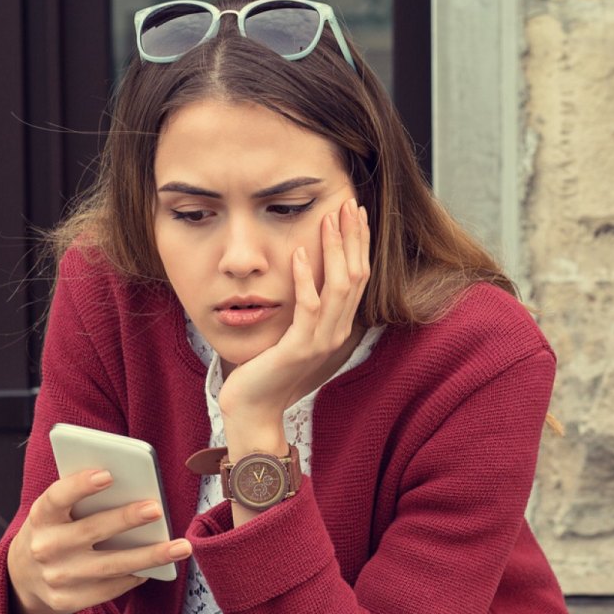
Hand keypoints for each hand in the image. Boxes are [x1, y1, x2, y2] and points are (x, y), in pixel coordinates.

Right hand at [8, 469, 191, 613]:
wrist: (23, 575)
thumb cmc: (55, 529)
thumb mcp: (57, 510)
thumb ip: (82, 498)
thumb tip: (131, 485)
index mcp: (41, 517)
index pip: (57, 498)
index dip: (80, 485)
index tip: (108, 474)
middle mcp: (44, 548)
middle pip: (90, 531)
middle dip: (125, 519)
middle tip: (156, 508)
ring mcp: (56, 578)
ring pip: (110, 566)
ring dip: (149, 556)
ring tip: (181, 546)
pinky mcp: (68, 601)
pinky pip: (110, 588)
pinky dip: (135, 576)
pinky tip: (155, 566)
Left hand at [217, 197, 370, 431]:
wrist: (255, 408)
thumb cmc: (266, 369)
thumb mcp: (291, 331)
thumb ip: (303, 306)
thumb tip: (302, 270)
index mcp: (338, 326)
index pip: (359, 277)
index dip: (359, 244)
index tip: (354, 213)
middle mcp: (337, 331)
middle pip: (357, 276)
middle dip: (353, 238)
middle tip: (348, 205)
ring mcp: (321, 341)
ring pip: (340, 287)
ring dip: (335, 250)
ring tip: (328, 220)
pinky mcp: (300, 348)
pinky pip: (309, 307)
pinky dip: (305, 277)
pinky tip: (298, 253)